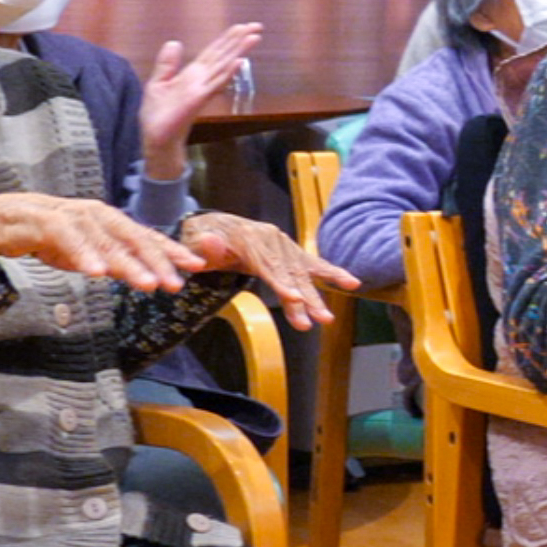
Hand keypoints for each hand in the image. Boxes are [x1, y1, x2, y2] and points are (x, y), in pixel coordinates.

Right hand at [0, 192, 205, 294]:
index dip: (172, 251)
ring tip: (145, 284)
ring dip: (127, 263)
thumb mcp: (89, 254)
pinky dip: (84, 254)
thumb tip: (147, 276)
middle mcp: (98, 216)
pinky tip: (97, 273)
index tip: (197, 266)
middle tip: (174, 284)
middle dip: (157, 261)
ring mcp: (73, 216)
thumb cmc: (50, 237)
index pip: (147, 237)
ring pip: (106, 240)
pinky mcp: (46, 222)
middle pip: (133, 238)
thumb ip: (115, 262)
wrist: (2, 220)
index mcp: (111, 222)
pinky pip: (68, 238)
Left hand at [137, 22, 264, 176]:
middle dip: (239, 40)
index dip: (227, 39)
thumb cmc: (158, 115)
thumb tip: (174, 42)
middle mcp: (201, 79)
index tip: (241, 26)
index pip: (212, 52)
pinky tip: (239, 61)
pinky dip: (228, 72)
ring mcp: (202, 89)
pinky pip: (216, 83)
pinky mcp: (198, 98)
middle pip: (223, 55)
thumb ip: (167, 64)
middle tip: (256, 26)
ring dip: (239, 51)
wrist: (156, 138)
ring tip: (254, 38)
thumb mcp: (157, 83)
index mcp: (192, 74)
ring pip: (224, 66)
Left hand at [178, 211, 358, 329]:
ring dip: (316, 297)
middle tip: (314, 321)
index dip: (280, 282)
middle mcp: (272, 238)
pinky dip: (333, 273)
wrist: (214, 224)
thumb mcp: (194, 242)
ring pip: (303, 273)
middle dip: (303, 298)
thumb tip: (214, 243)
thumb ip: (204, 246)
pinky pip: (313, 264)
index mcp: (249, 237)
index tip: (294, 298)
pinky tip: (353, 283)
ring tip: (327, 319)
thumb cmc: (202, 239)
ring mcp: (284, 244)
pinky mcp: (292, 251)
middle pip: (289, 272)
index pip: (266, 264)